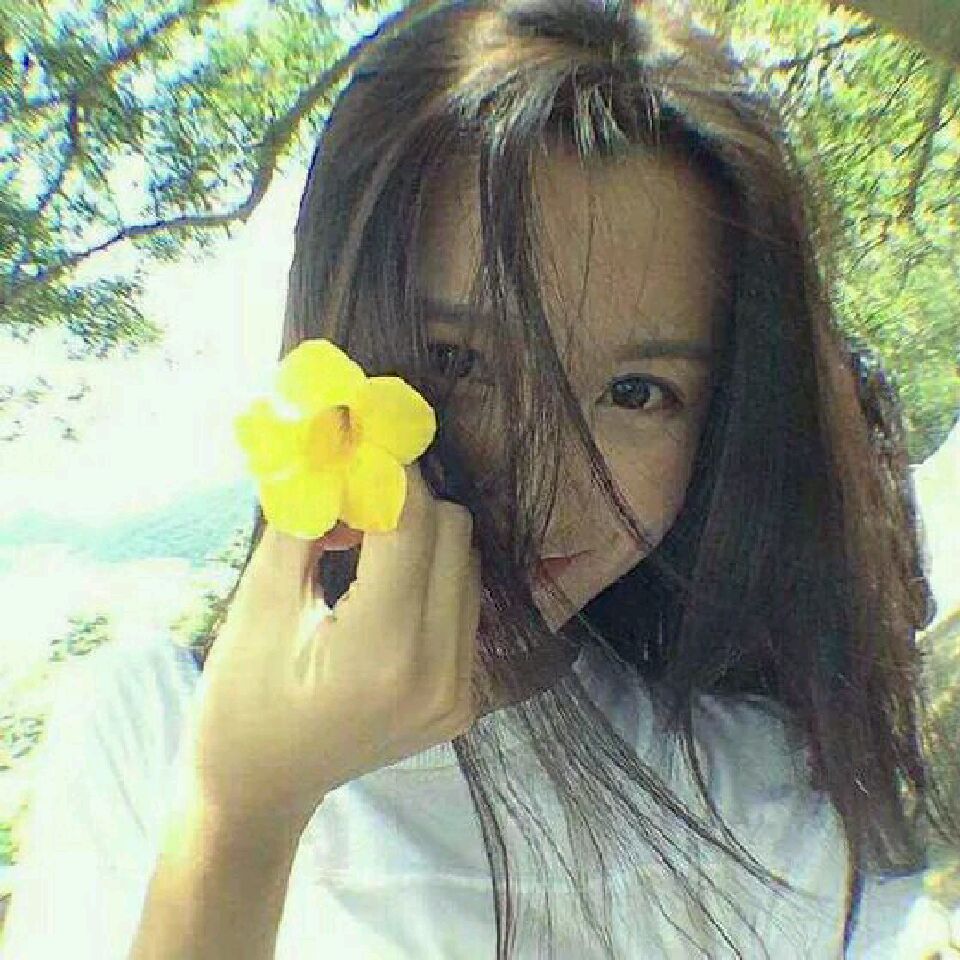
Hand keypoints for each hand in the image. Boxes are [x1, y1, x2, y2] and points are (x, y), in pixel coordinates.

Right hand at [178, 461, 482, 841]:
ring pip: (466, 565)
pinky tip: (384, 584)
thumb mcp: (259, 606)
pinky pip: (463, 605)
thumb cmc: (240, 703)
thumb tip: (337, 457)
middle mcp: (441, 672)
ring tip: (362, 545)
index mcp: (384, 652)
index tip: (363, 439)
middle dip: (408, 500)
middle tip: (354, 496)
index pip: (414, 523)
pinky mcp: (465, 699)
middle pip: (454, 535)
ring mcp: (460, 691)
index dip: (390, 470)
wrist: (260, 791)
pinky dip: (430, 576)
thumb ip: (306, 523)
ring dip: (422, 535)